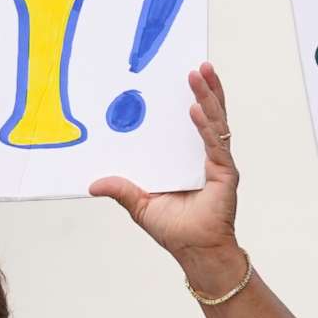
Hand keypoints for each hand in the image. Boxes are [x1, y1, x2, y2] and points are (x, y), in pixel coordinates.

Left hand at [91, 64, 242, 287]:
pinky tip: (197, 109)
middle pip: (209, 114)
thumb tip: (93, 183)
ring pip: (215, 121)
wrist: (197, 253)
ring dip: (209, 96)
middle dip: (204, 88)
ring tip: (200, 74)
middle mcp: (206, 156)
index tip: (180, 75)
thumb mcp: (140, 205)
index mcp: (187, 158)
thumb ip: (121, 189)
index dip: (190, 98)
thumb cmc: (176, 231)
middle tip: (197, 64)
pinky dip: (206, 126)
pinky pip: (214, 144)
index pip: (192, 120)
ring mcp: (218, 162)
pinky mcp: (224, 173)